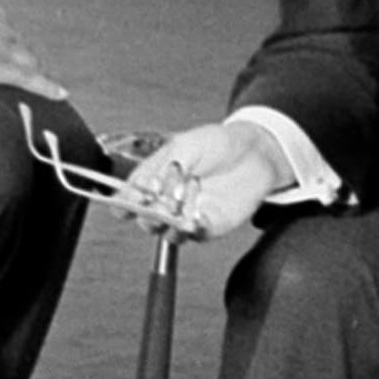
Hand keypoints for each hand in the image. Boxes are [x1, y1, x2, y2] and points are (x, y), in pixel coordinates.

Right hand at [121, 119, 292, 240]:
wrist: (255, 152)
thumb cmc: (219, 144)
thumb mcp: (186, 145)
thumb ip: (166, 167)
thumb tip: (150, 187)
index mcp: (155, 178)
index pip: (129, 196)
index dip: (123, 201)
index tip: (127, 199)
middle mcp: (167, 200)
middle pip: (143, 218)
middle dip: (145, 213)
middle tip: (154, 204)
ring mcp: (186, 215)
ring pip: (165, 232)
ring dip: (167, 224)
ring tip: (174, 212)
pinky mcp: (208, 226)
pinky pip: (194, 235)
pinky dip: (191, 230)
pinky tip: (193, 219)